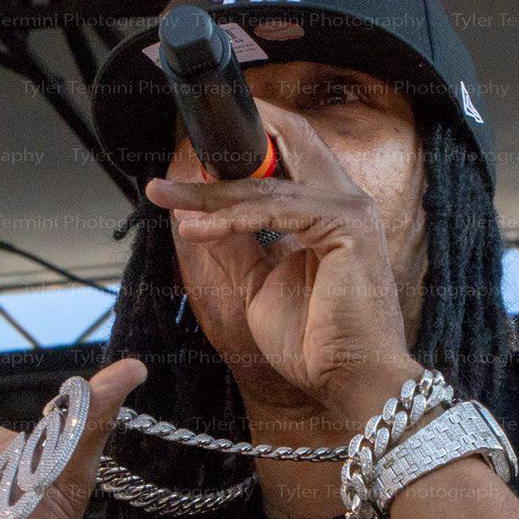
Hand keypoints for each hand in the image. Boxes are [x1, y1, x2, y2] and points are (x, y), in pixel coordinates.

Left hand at [143, 99, 420, 428]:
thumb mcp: (258, 283)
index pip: (290, 152)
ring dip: (211, 192)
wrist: (349, 381)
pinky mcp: (347, 226)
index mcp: (331, 208)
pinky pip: (275, 210)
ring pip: (269, 182)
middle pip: (291, 139)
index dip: (245, 145)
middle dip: (234, 137)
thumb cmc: (315, 342)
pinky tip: (196, 228)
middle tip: (183, 147)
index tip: (191, 162)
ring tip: (167, 198)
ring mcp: (350, 209)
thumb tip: (195, 215)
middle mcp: (346, 199)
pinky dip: (231, 218)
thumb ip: (235, 244)